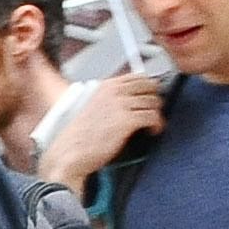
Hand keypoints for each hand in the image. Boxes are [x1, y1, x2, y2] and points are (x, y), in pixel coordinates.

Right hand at [37, 74, 163, 187]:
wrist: (72, 151)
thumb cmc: (80, 135)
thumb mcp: (94, 106)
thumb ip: (112, 98)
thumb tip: (133, 98)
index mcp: (105, 86)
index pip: (137, 76)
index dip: (149, 86)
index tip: (151, 95)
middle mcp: (114, 92)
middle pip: (149, 86)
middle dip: (155, 97)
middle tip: (154, 109)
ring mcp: (121, 105)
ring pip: (154, 101)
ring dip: (157, 113)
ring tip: (153, 123)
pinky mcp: (128, 121)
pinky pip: (153, 117)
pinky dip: (157, 124)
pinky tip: (153, 130)